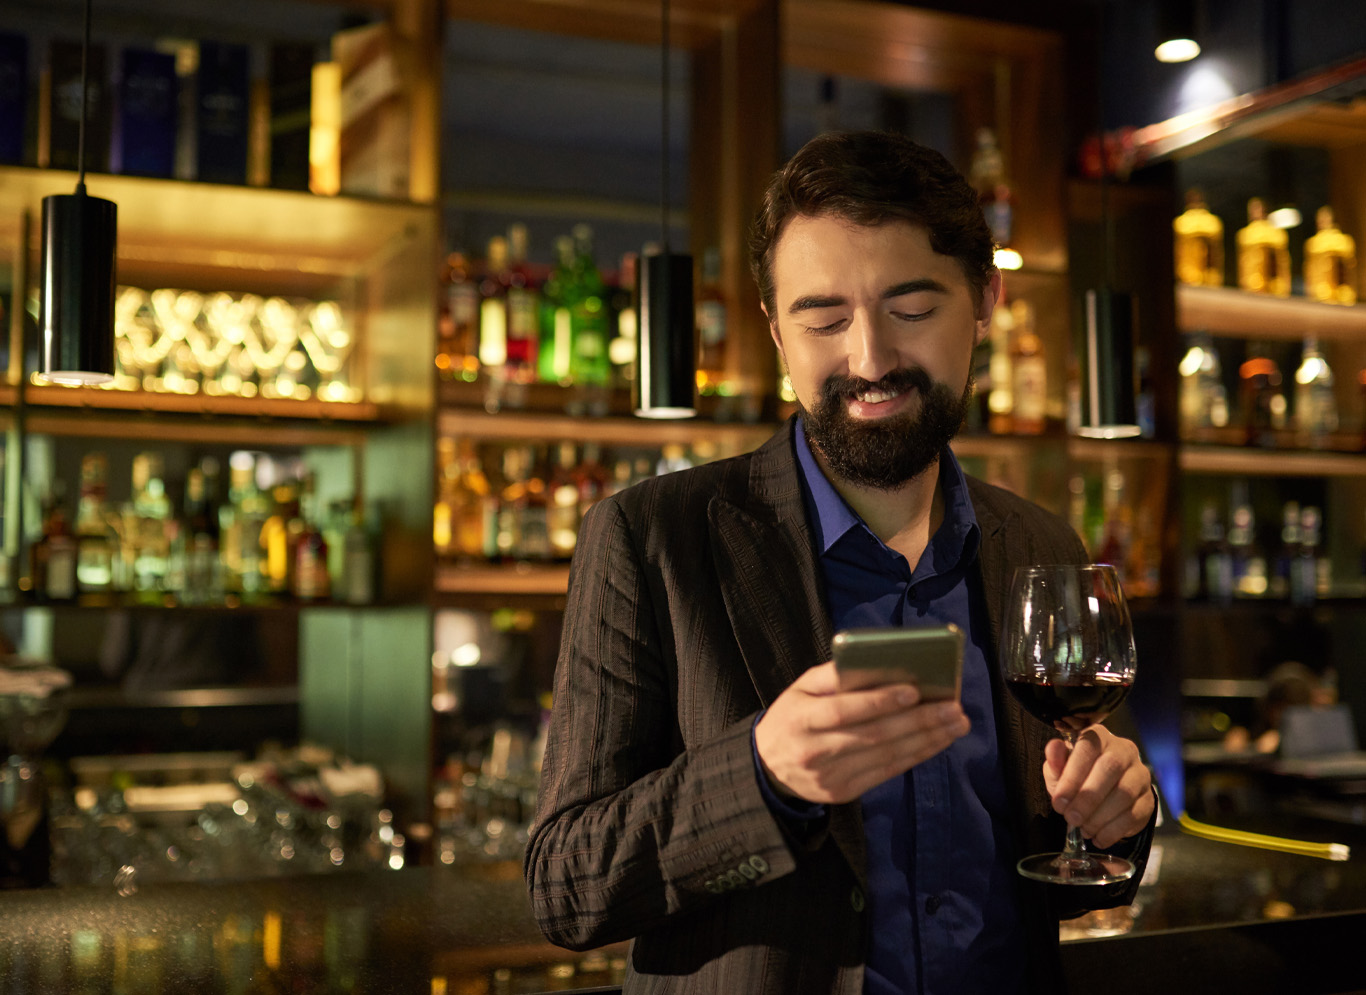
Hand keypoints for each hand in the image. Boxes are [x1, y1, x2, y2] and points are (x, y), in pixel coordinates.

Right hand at [754, 661, 970, 804]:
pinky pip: (886, 773)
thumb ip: (833, 676)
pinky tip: (936, 742)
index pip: (843, 710)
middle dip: (918, 721)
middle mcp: (815, 750)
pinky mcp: (843, 792)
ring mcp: (830, 776)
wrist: (767, 768)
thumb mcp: (800, 689)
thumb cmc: (793, 716)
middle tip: (953, 708)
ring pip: (886, 757)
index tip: (914, 690)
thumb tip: (877, 663)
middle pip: (873, 736)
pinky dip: (915, 756)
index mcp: (801, 718)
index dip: (879, 701)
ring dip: (926, 740)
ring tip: (955, 724)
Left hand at [1043, 726, 1154, 848]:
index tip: (1059, 801)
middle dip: (1087, 797)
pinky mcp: (1148, 799)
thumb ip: (1055, 761)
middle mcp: (1123, 751)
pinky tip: (1098, 836)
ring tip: (1084, 827)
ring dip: (1100, 816)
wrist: (1103, 796)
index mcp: (1099, 737)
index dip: (1072, 776)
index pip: (1088, 748)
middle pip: (1110, 768)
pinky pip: (1134, 814)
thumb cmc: (1078, 777)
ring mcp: (1139, 774)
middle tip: (1071, 817)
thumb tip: (1054, 747)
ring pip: (1125, 793)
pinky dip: (1113, 830)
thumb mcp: (1060, 770)